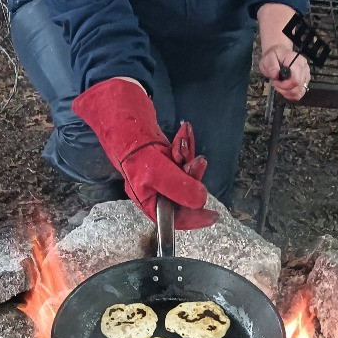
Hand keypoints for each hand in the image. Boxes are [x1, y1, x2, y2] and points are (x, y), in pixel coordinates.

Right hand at [72, 79, 216, 229]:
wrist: (124, 118)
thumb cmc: (132, 147)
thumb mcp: (155, 171)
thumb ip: (178, 188)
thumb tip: (200, 200)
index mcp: (149, 202)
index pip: (175, 219)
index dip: (195, 218)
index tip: (213, 215)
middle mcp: (157, 193)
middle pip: (185, 194)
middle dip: (192, 175)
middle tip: (196, 161)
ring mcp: (163, 177)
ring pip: (187, 175)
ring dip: (188, 157)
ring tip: (181, 141)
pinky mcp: (167, 162)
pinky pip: (184, 159)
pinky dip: (186, 146)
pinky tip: (184, 132)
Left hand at [259, 44, 310, 101]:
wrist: (279, 55)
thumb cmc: (274, 56)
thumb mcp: (268, 58)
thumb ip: (271, 66)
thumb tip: (275, 75)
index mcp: (296, 61)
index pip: (295, 79)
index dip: (284, 85)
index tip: (276, 81)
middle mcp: (304, 68)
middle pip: (297, 88)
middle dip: (284, 89)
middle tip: (276, 83)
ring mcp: (305, 75)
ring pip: (298, 93)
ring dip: (287, 92)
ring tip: (280, 85)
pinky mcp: (305, 82)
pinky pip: (299, 94)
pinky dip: (291, 94)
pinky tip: (285, 89)